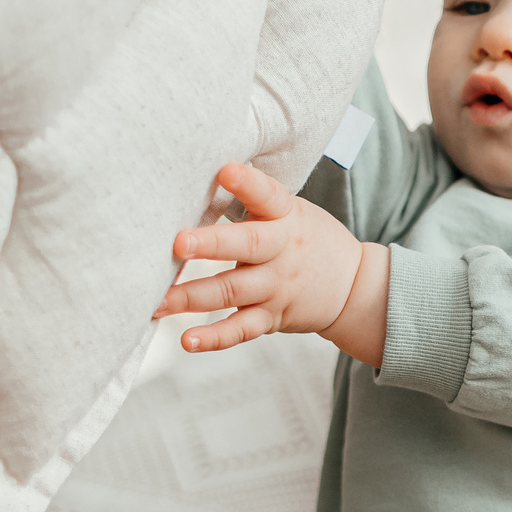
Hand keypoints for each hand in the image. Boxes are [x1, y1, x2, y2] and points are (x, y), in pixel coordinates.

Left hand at [156, 162, 372, 353]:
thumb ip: (253, 202)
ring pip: (232, 291)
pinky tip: (188, 341)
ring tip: (158, 302)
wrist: (354, 287)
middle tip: (178, 243)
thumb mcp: (292, 212)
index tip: (226, 170)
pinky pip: (241, 329)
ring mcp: (277, 287)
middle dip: (211, 245)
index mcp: (286, 217)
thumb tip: (196, 182)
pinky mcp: (272, 317)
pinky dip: (215, 337)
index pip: (269, 196)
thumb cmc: (308, 240)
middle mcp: (282, 251)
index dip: (248, 184)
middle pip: (247, 246)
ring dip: (192, 297)